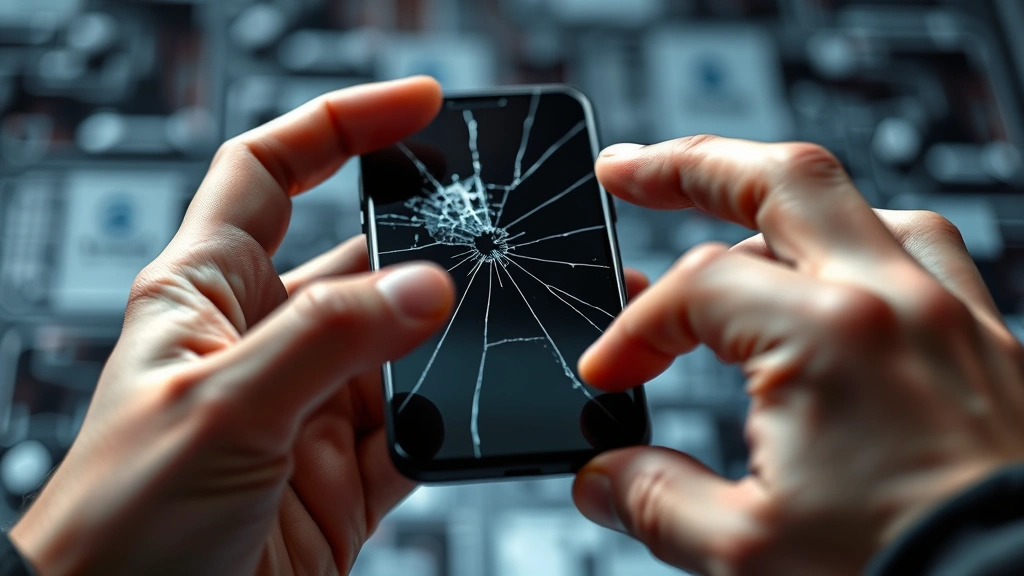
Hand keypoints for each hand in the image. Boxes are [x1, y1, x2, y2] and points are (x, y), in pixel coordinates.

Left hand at [9, 77, 456, 574]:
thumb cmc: (119, 527)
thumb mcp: (221, 408)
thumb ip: (327, 340)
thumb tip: (424, 286)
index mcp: (205, 293)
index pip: (270, 172)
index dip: (340, 126)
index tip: (416, 106)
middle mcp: (261, 343)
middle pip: (357, 260)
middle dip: (420, 243)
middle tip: (485, 227)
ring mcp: (307, 409)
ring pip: (400, 348)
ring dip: (445, 342)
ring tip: (492, 326)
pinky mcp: (343, 475)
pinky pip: (418, 430)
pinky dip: (452, 423)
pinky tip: (473, 417)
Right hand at [571, 136, 1023, 574]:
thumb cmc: (914, 574)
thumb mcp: (751, 552)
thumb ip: (656, 501)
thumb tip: (602, 478)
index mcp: (829, 338)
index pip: (696, 293)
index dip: (632, 333)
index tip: (610, 378)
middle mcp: (898, 304)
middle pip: (782, 179)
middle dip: (689, 166)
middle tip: (628, 172)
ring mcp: (954, 317)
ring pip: (860, 205)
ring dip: (778, 199)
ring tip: (728, 212)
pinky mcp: (989, 348)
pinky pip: (923, 253)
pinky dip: (861, 242)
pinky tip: (835, 271)